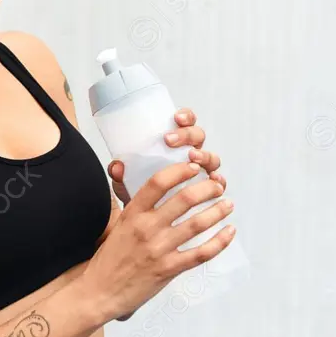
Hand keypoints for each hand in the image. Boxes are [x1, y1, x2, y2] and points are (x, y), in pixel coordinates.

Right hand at [85, 108, 234, 322]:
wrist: (99, 291)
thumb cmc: (108, 258)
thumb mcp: (116, 225)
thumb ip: (131, 205)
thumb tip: (138, 185)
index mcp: (132, 214)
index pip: (158, 183)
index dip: (180, 171)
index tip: (194, 167)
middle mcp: (147, 228)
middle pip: (184, 199)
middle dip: (207, 188)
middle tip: (217, 186)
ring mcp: (159, 249)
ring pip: (197, 224)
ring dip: (218, 211)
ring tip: (228, 204)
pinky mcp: (169, 269)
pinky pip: (201, 253)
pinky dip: (220, 241)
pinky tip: (229, 232)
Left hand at [107, 107, 224, 206]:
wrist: (147, 220)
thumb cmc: (140, 192)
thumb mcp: (127, 182)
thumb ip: (120, 175)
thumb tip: (116, 167)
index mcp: (174, 144)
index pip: (185, 122)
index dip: (185, 116)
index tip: (175, 118)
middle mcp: (191, 153)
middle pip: (198, 136)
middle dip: (187, 134)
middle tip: (170, 140)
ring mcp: (201, 170)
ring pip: (211, 157)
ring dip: (203, 155)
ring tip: (192, 158)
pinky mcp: (208, 188)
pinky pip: (219, 181)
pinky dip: (219, 179)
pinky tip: (215, 180)